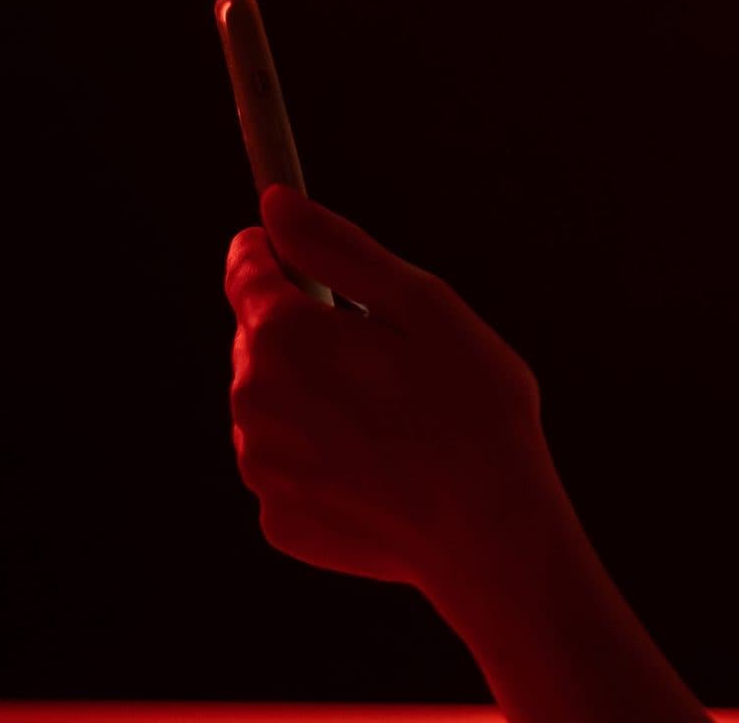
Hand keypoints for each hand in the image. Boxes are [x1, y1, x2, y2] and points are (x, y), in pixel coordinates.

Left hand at [223, 185, 556, 594]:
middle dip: (308, 333)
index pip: (246, 268)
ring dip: (314, 397)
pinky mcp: (279, 520)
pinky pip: (290, 467)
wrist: (491, 534)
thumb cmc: (474, 409)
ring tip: (391, 418)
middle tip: (387, 356)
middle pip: (259, 338)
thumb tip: (274, 205)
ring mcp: (262, 468)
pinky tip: (380, 470)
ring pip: (273, 404)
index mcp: (286, 336)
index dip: (275, 251)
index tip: (302, 252)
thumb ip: (340, 249)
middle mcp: (253, 401)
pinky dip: (325, 459)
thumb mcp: (423, 305)